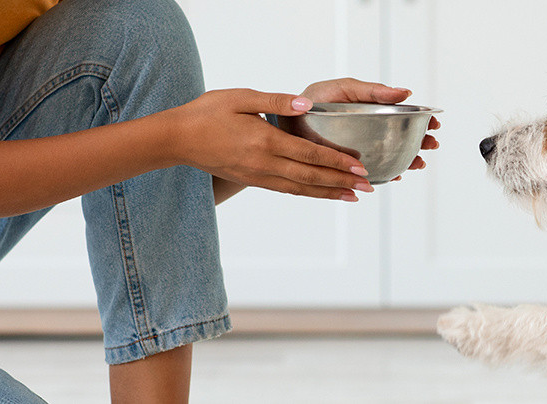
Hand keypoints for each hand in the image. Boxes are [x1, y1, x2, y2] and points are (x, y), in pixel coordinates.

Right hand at [158, 88, 371, 200]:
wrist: (177, 139)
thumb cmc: (208, 112)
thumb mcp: (241, 97)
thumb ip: (276, 102)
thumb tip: (308, 105)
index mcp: (264, 140)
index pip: (309, 154)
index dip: (337, 161)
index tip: (360, 165)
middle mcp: (264, 163)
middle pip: (310, 177)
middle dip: (341, 182)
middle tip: (368, 186)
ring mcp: (258, 176)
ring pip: (300, 189)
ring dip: (329, 193)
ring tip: (353, 196)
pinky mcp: (252, 181)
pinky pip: (286, 190)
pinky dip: (308, 194)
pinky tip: (322, 194)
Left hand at [300, 78, 440, 181]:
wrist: (287, 120)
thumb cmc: (315, 99)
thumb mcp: (345, 89)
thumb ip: (373, 91)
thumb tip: (405, 92)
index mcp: (372, 110)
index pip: (403, 115)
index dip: (421, 120)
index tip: (434, 123)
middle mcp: (370, 131)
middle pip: (403, 138)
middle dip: (420, 142)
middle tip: (431, 145)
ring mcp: (362, 149)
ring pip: (392, 156)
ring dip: (408, 160)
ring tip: (417, 163)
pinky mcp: (350, 165)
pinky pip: (373, 172)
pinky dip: (386, 174)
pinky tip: (394, 175)